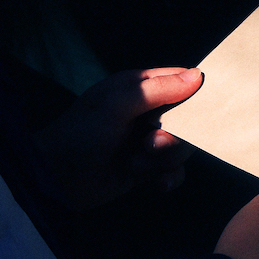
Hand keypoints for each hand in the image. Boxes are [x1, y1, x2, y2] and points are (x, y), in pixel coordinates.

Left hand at [35, 67, 202, 208]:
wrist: (57, 178)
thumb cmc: (82, 132)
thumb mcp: (117, 104)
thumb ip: (157, 89)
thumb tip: (198, 75)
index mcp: (140, 87)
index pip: (181, 81)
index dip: (196, 94)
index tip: (202, 111)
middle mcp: (148, 111)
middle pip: (189, 120)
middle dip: (174, 137)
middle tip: (149, 144)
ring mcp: (148, 140)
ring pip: (183, 147)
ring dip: (164, 160)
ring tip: (136, 164)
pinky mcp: (147, 168)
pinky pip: (174, 170)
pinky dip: (167, 177)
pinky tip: (153, 183)